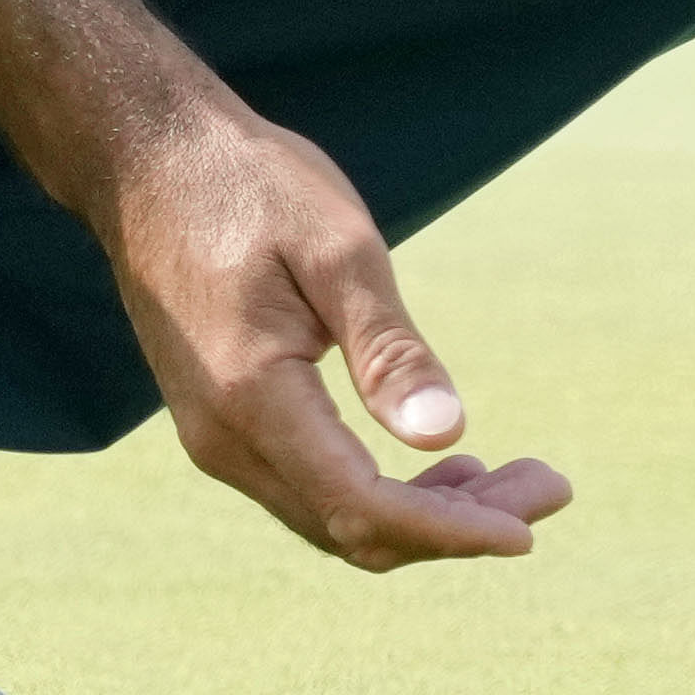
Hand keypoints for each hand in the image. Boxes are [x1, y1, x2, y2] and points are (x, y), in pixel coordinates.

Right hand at [96, 103, 574, 568]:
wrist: (147, 162)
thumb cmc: (250, 186)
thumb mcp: (338, 248)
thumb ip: (389, 349)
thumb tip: (448, 437)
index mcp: (254, 398)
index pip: (362, 509)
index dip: (449, 531)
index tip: (528, 528)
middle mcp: (225, 441)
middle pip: (352, 531)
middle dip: (454, 527)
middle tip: (548, 489)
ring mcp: (215, 439)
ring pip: (330, 521)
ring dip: (422, 515)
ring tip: (508, 478)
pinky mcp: (222, 425)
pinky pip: (309, 491)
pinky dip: (380, 493)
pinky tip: (439, 463)